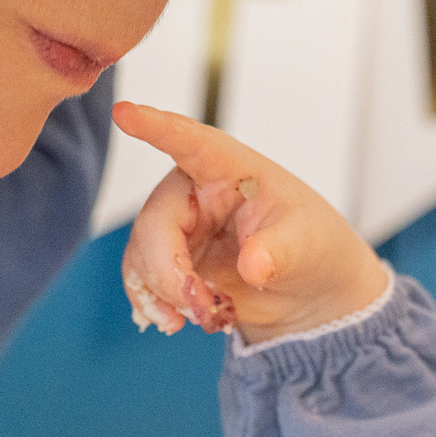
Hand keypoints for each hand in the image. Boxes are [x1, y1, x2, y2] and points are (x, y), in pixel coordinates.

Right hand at [114, 102, 388, 344]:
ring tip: (204, 317)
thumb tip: (255, 266)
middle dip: (168, 270)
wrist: (305, 289)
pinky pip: (141, 280)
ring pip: (142, 256)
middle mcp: (194, 191)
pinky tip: (177, 323)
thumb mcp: (306, 244)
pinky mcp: (168, 262)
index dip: (156, 127)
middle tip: (198, 304)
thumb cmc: (309, 244)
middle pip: (155, 221)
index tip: (125, 113)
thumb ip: (280, 251)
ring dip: (165, 294)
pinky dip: (154, 306)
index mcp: (230, 169)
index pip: (190, 142)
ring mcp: (178, 228)